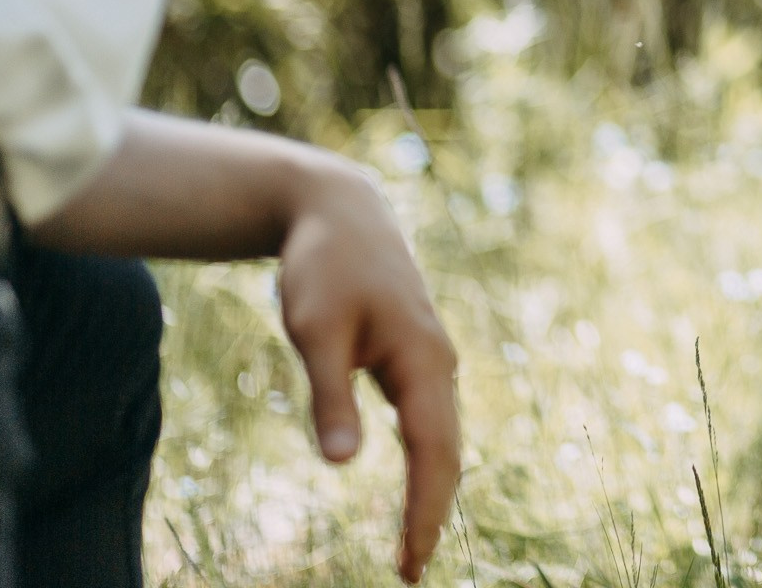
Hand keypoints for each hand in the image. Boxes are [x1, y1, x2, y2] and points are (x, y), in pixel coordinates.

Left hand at [277, 160, 460, 583]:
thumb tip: (342, 465)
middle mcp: (438, 364)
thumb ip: (329, 397)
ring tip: (413, 544)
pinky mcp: (413, 357)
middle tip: (410, 572)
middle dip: (432, 513)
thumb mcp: (314, 330)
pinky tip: (414, 485)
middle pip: (446, 453)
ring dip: (431, 491)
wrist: (339, 209)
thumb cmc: (324, 266)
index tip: (410, 563)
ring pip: (442, 438)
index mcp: (422, 361)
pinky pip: (430, 421)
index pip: (433, 453)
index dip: (423, 512)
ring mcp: (430, 360)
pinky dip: (426, 461)